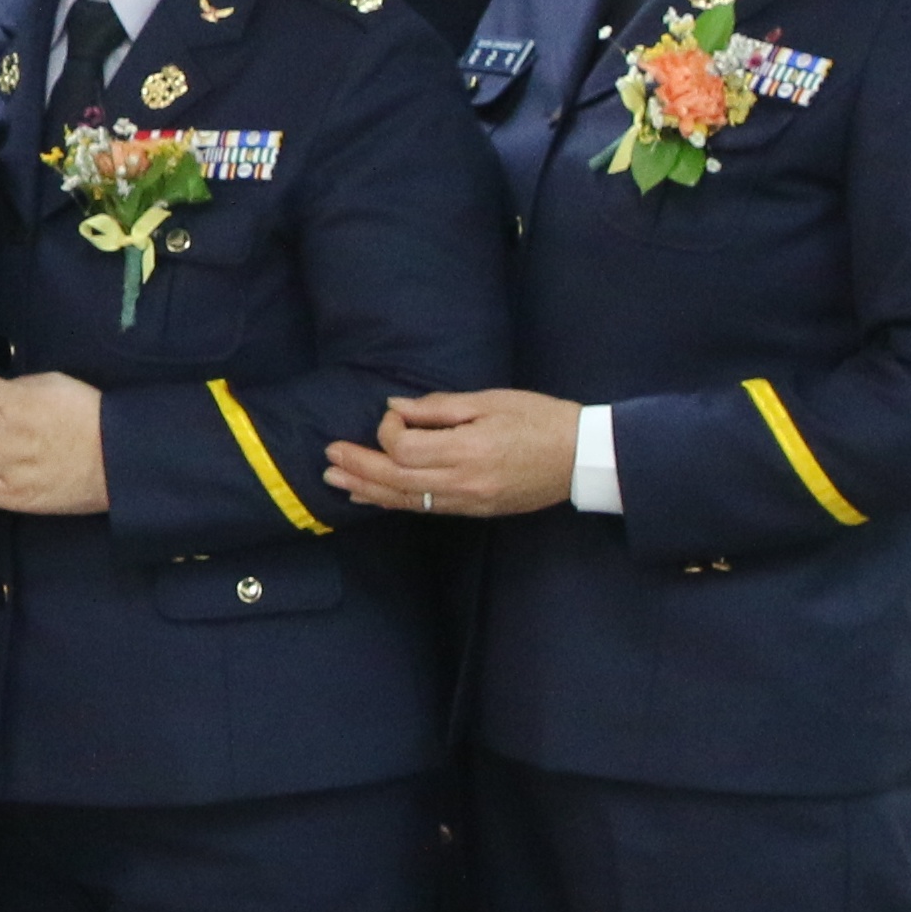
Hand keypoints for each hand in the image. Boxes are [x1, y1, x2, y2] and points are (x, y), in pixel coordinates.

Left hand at [325, 389, 582, 519]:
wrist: (582, 457)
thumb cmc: (539, 419)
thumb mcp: (490, 401)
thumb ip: (439, 407)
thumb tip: (396, 408)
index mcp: (466, 450)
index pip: (403, 448)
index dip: (387, 431)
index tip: (395, 415)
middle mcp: (461, 483)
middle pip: (394, 479)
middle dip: (357, 467)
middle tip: (328, 455)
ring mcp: (467, 502)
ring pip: (404, 500)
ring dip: (367, 490)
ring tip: (336, 481)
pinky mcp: (474, 511)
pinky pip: (424, 509)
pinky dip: (393, 502)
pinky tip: (374, 496)